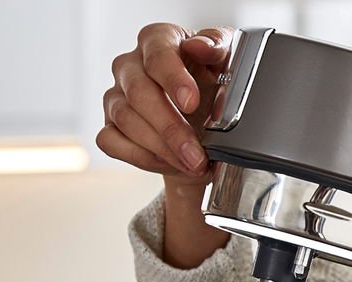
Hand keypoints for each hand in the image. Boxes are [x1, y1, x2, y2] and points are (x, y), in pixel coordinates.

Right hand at [98, 23, 234, 267]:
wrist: (212, 143)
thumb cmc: (225, 101)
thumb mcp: (239, 78)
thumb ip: (227, 57)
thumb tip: (207, 46)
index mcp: (166, 46)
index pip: (157, 46)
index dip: (172, 72)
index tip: (192, 99)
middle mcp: (136, 69)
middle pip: (136, 89)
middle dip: (171, 126)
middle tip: (198, 150)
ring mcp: (119, 99)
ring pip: (123, 118)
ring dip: (161, 147)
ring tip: (194, 164)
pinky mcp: (112, 129)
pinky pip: (112, 143)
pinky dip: (142, 158)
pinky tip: (167, 166)